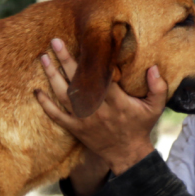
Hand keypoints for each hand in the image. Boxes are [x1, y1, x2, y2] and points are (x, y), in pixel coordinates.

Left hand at [33, 38, 167, 194]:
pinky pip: (56, 116)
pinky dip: (45, 104)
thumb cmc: (140, 126)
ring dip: (52, 76)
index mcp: (116, 101)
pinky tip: (37, 91)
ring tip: (43, 58)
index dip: (90, 60)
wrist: (127, 154)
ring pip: (64, 95)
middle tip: (55, 41)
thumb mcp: (155, 108)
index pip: (100, 77)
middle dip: (65, 60)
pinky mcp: (75, 128)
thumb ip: (158, 87)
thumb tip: (154, 67)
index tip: (84, 42)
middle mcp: (97, 109)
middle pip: (77, 81)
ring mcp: (83, 119)